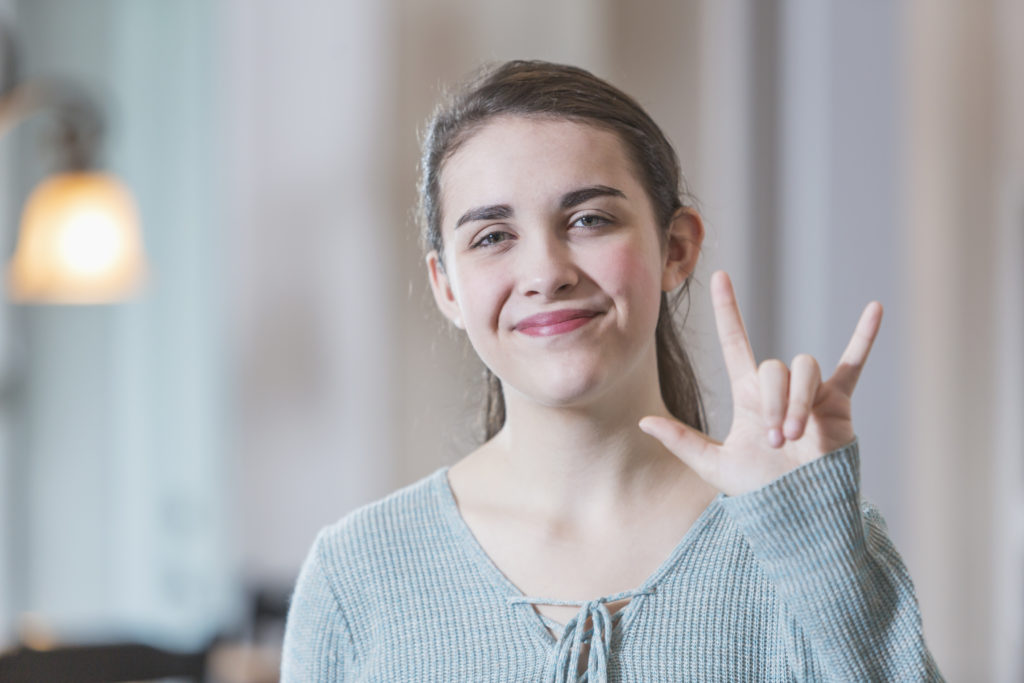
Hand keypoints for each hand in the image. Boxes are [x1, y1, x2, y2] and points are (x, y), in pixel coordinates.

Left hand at [638, 270, 882, 496]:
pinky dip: (864, 338)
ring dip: (797, 402)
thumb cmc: (756, 492)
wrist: (796, 514)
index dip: (728, 310)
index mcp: (747, 394)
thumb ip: (681, 440)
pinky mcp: (838, 403)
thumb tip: (643, 420)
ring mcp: (810, 393)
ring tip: (794, 438)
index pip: (735, 342)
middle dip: (773, 402)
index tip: (720, 277)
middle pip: (774, 367)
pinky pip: (853, 364)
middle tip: (775, 442)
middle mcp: (778, 388)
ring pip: (803, 370)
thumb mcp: (713, 465)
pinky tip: (876, 309)